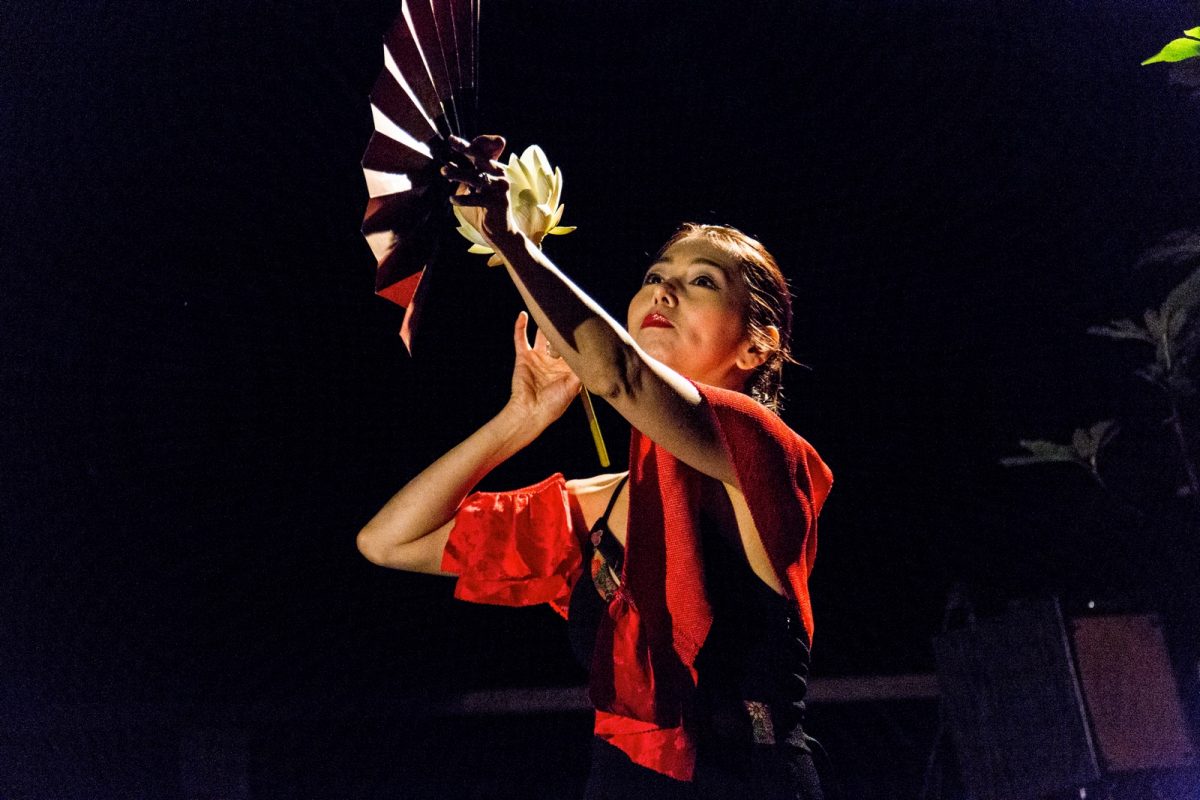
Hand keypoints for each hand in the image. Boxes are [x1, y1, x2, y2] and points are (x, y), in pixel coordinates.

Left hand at [444, 134, 522, 251]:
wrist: (502, 232)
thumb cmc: (486, 210)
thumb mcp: (477, 190)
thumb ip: (468, 177)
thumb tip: (448, 165)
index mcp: (496, 171)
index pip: (481, 154)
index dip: (466, 146)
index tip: (451, 139)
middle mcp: (500, 177)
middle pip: (480, 160)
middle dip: (464, 151)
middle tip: (449, 145)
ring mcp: (500, 190)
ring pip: (476, 178)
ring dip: (458, 174)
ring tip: (444, 171)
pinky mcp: (497, 203)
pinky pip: (476, 198)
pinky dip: (462, 198)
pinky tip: (452, 199)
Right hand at [505, 311, 580, 432]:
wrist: (531, 412)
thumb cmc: (553, 404)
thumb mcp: (574, 386)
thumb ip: (582, 369)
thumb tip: (594, 353)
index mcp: (566, 367)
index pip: (574, 346)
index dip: (578, 336)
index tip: (584, 322)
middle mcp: (553, 360)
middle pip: (558, 338)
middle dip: (562, 326)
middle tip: (568, 310)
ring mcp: (537, 357)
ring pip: (541, 335)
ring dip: (545, 323)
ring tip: (549, 308)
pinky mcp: (523, 357)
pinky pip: (520, 338)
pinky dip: (520, 326)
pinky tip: (523, 314)